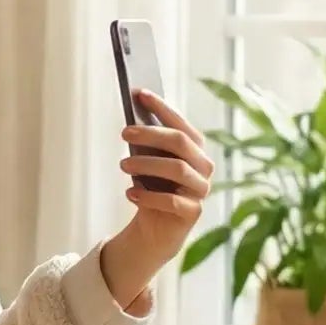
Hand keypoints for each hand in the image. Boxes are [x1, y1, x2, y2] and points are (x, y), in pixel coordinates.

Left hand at [100, 89, 214, 311]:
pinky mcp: (192, 213)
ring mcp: (201, 190)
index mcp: (195, 150)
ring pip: (177, 169)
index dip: (161, 107)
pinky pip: (171, 201)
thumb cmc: (152, 190)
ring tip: (122, 166)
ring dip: (146, 164)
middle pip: (181, 142)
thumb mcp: (146, 164)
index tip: (139, 93)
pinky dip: (148, 196)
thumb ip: (145, 144)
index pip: (181, 123)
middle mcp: (203, 167)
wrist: (155, 231)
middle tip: (124, 133)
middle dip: (151, 134)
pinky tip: (130, 194)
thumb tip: (132, 117)